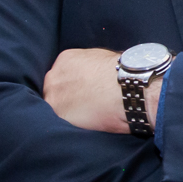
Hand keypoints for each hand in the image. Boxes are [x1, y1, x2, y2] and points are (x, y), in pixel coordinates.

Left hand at [43, 47, 160, 132]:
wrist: (128, 88)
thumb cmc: (124, 73)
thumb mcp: (104, 58)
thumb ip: (89, 66)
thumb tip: (93, 73)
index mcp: (66, 59)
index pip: (62, 73)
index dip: (72, 84)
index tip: (82, 91)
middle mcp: (54, 75)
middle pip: (54, 88)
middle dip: (66, 96)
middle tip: (83, 104)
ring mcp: (54, 95)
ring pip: (54, 105)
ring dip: (67, 111)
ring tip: (85, 116)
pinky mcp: (58, 114)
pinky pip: (59, 121)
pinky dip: (70, 123)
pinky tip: (84, 123)